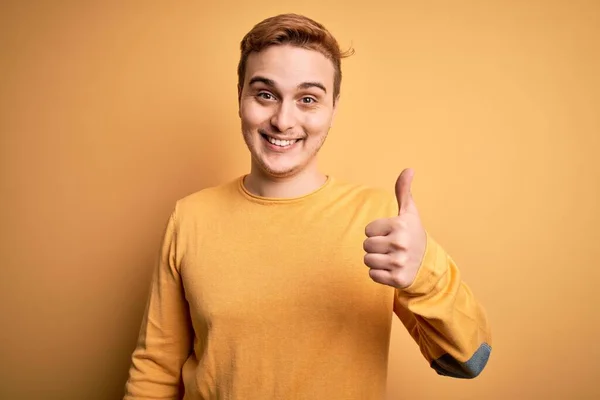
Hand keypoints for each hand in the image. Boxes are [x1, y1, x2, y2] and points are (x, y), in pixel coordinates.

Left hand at [363, 168, 426, 288]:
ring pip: (367, 260)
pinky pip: (372, 275)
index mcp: (400, 226)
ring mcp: (399, 263)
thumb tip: (408, 169)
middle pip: (366, 245)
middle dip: (375, 246)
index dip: (377, 232)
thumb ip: (404, 191)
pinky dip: (379, 274)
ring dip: (376, 260)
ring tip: (390, 258)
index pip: (368, 230)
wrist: (428, 265)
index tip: (391, 234)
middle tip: (391, 247)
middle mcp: (399, 244)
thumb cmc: (413, 234)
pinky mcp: (397, 279)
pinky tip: (391, 269)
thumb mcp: (409, 213)